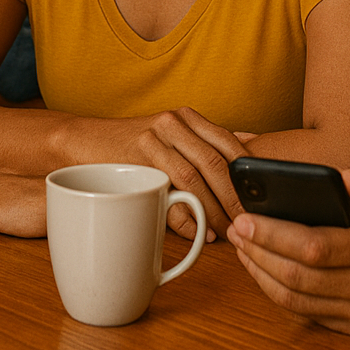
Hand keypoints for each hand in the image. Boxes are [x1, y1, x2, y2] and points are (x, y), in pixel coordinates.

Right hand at [99, 107, 248, 240]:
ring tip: (227, 231)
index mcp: (190, 117)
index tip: (264, 203)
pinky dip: (186, 216)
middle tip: (249, 224)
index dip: (250, 176)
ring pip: (195, 179)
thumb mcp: (172, 137)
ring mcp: (155, 137)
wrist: (84, 142)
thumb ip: (205, 144)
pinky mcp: (136, 158)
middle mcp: (176, 122)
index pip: (231, 145)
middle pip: (217, 163)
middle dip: (236, 198)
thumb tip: (251, 148)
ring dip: (214, 211)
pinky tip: (197, 230)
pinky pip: (167, 191)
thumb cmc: (134, 146)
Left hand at [226, 158, 349, 334]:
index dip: (275, 235)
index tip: (245, 219)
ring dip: (261, 274)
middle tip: (235, 230)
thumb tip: (344, 179)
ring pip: (298, 300)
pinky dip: (278, 292)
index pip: (317, 247)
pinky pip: (308, 313)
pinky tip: (263, 267)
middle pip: (300, 277)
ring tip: (242, 247)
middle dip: (259, 253)